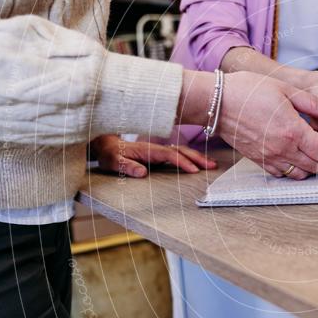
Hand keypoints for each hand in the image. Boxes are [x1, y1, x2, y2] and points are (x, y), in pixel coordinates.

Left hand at [90, 135, 215, 177]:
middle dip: (197, 157)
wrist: (105, 144)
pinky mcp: (159, 154)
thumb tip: (142, 173)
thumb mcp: (113, 162)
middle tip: (212, 166)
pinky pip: (178, 154)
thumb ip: (127, 166)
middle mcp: (156, 148)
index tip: (194, 170)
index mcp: (147, 150)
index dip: (182, 162)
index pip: (169, 155)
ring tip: (212, 164)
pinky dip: (191, 157)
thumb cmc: (109, 154)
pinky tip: (199, 163)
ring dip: (197, 157)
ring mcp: (159, 150)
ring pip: (182, 151)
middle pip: (180, 151)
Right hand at [176, 71, 317, 179]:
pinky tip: (301, 157)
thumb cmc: (249, 91)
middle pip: (317, 167)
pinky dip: (298, 170)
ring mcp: (270, 158)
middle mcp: (282, 149)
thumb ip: (315, 105)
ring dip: (317, 167)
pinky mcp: (260, 161)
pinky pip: (285, 174)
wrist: (218, 103)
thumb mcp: (287, 91)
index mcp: (292, 131)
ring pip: (302, 174)